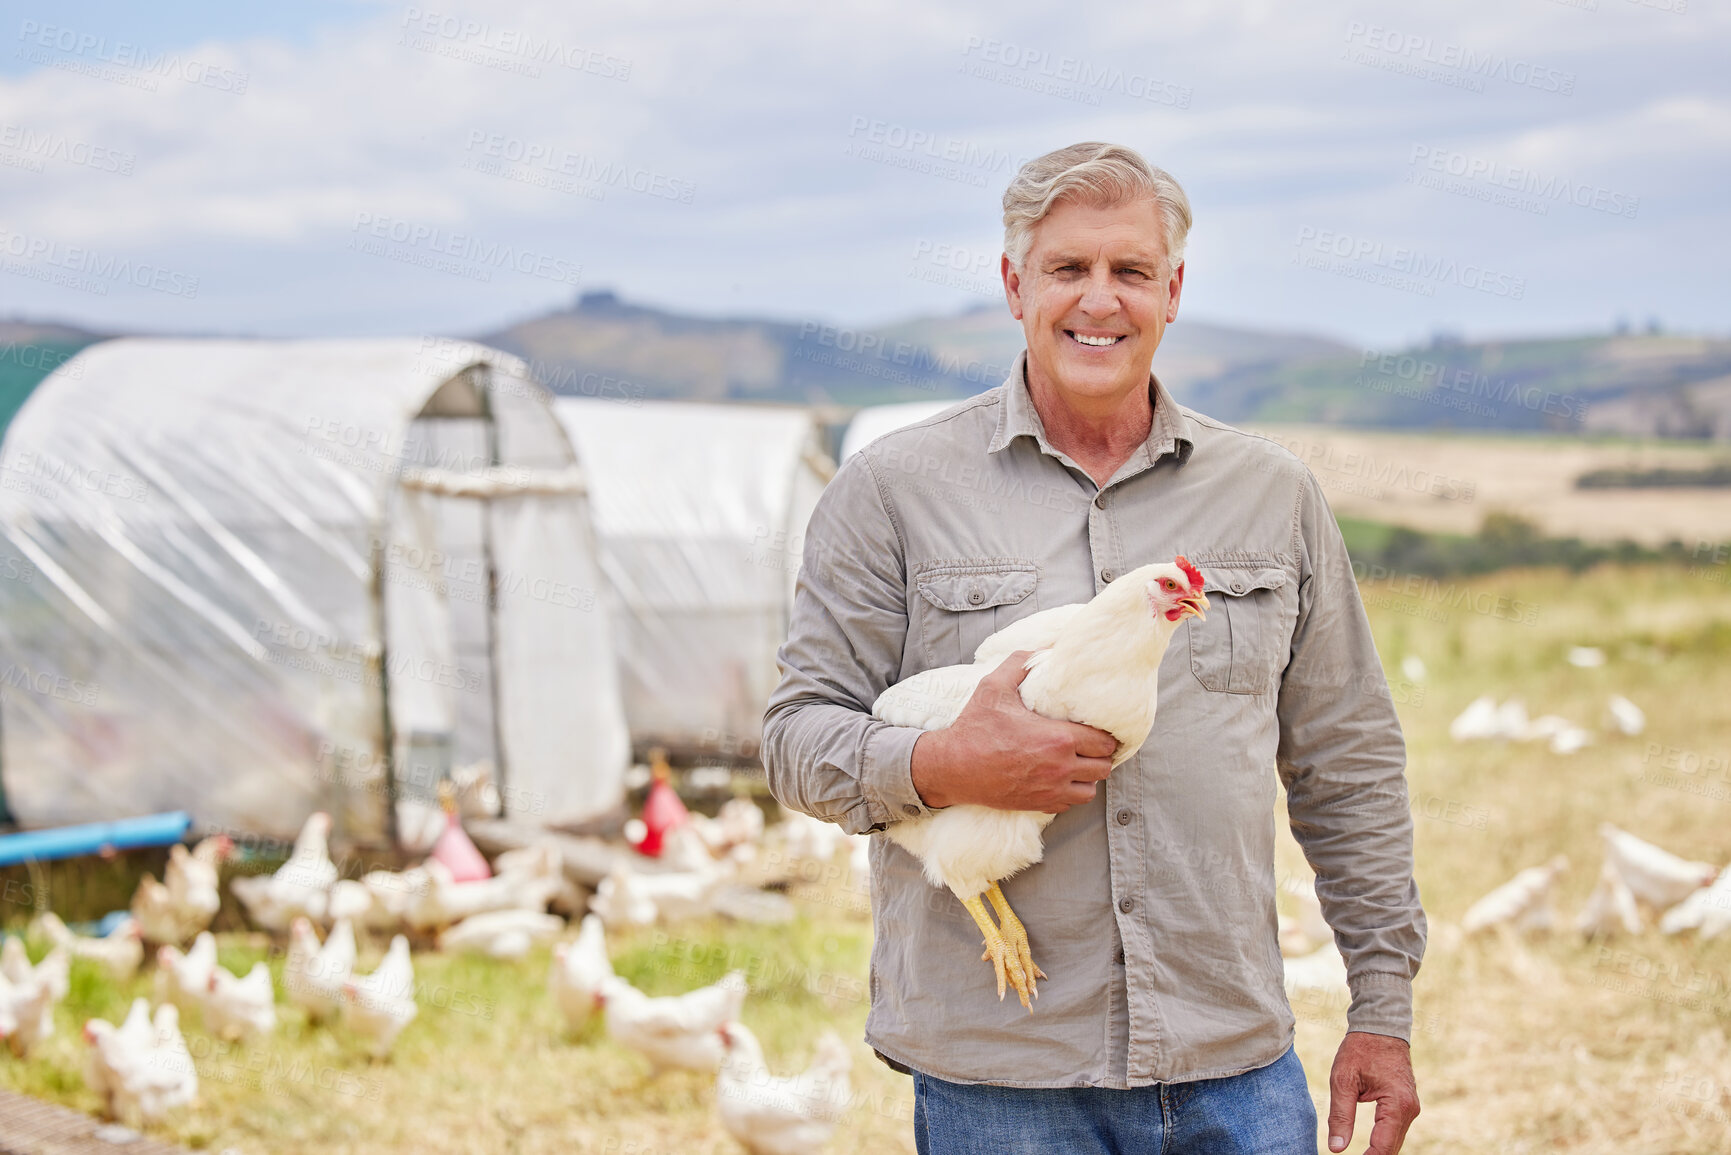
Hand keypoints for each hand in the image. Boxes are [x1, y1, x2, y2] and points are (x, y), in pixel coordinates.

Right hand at [909, 651, 1116, 812]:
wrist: (952, 767)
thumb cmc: (974, 727)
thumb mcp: (994, 687)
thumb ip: (1020, 663)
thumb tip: (1040, 649)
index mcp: (1058, 738)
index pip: (1104, 742)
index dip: (1105, 735)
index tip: (1095, 729)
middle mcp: (1060, 767)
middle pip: (1104, 766)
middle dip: (1099, 755)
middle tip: (1089, 745)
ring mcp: (1051, 790)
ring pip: (1091, 789)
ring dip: (1088, 777)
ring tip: (1077, 764)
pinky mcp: (1039, 804)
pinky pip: (1070, 804)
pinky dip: (1070, 793)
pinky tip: (1059, 779)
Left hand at [1327, 1031, 1419, 1153]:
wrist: (1380, 1028)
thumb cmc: (1360, 1050)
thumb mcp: (1343, 1080)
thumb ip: (1340, 1116)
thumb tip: (1336, 1148)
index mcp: (1397, 1105)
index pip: (1383, 1147)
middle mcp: (1410, 1110)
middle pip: (1392, 1148)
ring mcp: (1411, 1108)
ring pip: (1394, 1141)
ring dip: (1378, 1152)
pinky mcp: (1406, 1105)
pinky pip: (1395, 1130)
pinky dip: (1383, 1141)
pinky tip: (1369, 1149)